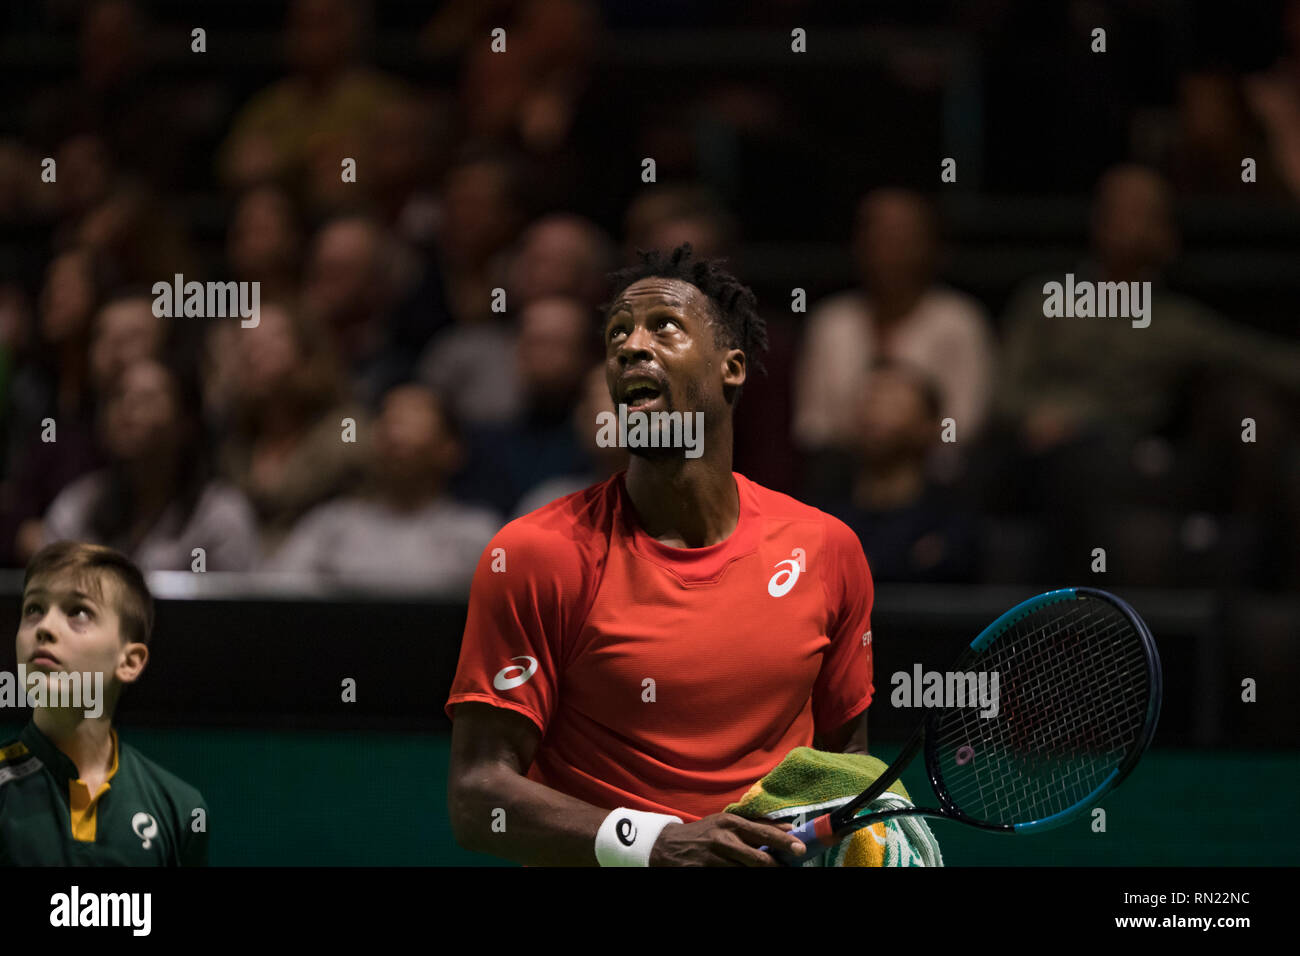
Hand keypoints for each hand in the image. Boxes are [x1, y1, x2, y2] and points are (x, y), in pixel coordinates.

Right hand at [648, 814, 804, 866]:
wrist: (666, 846)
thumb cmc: (704, 832)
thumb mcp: (727, 821)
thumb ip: (757, 825)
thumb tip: (789, 828)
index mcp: (730, 823)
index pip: (764, 833)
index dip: (784, 842)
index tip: (801, 849)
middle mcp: (723, 840)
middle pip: (758, 859)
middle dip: (777, 867)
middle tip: (788, 870)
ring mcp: (713, 860)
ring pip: (746, 873)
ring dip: (762, 875)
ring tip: (772, 873)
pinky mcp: (705, 873)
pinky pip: (730, 879)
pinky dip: (742, 879)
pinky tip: (747, 876)